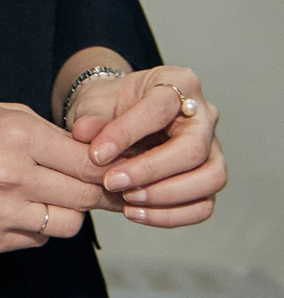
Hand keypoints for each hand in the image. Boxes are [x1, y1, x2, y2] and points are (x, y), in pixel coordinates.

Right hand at [0, 98, 107, 254]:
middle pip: (85, 197)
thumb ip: (50, 135)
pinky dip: (35, 225)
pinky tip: (14, 206)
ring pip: (66, 225)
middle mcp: (10, 177)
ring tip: (48, 195)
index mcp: (18, 137)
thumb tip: (97, 157)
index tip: (123, 171)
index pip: (88, 162)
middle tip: (105, 189)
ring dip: (66, 211)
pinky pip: (35, 238)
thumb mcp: (2, 113)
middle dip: (99, 192)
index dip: (112, 168)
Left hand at [70, 63, 225, 229]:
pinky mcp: (207, 178)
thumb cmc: (111, 106)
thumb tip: (84, 132)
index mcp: (179, 82)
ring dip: (166, 196)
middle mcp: (203, 115)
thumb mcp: (96, 103)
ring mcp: (212, 148)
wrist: (118, 119)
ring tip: (126, 200)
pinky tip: (136, 213)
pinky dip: (171, 215)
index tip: (96, 154)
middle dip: (149, 170)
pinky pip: (204, 205)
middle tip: (111, 182)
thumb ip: (92, 116)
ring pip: (211, 178)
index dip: (127, 133)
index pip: (160, 108)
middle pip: (194, 148)